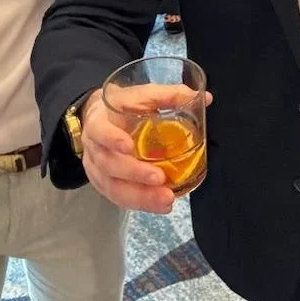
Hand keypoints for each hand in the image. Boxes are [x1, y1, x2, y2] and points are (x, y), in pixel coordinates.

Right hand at [79, 85, 208, 213]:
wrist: (99, 119)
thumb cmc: (122, 106)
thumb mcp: (141, 94)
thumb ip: (169, 95)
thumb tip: (205, 98)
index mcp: (99, 121)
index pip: (99, 131)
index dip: (111, 139)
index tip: (128, 146)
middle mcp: (94, 148)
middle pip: (109, 165)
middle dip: (134, 174)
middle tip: (159, 179)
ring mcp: (97, 169)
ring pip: (114, 187)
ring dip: (140, 196)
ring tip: (165, 200)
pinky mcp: (105, 184)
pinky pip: (120, 198)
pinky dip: (140, 204)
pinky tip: (160, 206)